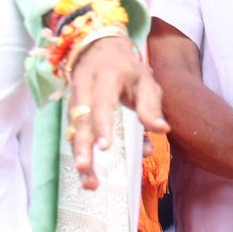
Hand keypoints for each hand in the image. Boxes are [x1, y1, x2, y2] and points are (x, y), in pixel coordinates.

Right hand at [67, 35, 167, 189]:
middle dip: (82, 146)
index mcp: (106, 77)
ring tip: (88, 182)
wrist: (100, 49)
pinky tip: (88, 175)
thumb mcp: (145, 80)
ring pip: (73, 130)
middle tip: (85, 169)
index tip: (105, 147)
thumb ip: (151, 106)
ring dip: (80, 156)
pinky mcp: (71, 111)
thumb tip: (161, 131)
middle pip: (80, 119)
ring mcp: (74, 100)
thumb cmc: (128, 69)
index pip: (102, 102)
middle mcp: (84, 88)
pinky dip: (81, 154)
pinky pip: (74, 134)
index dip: (102, 124)